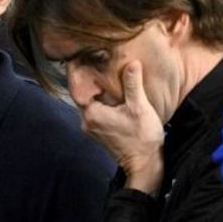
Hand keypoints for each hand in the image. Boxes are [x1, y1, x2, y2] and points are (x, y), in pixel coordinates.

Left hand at [80, 60, 165, 193]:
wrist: (145, 164)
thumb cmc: (142, 138)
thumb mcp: (139, 107)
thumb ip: (133, 84)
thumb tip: (132, 63)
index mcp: (91, 114)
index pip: (77, 87)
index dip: (79, 72)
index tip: (82, 57)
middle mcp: (86, 122)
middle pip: (83, 94)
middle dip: (90, 80)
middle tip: (96, 62)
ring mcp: (92, 128)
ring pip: (90, 103)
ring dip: (97, 92)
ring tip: (105, 75)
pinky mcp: (100, 132)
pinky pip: (96, 111)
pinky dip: (101, 102)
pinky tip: (112, 94)